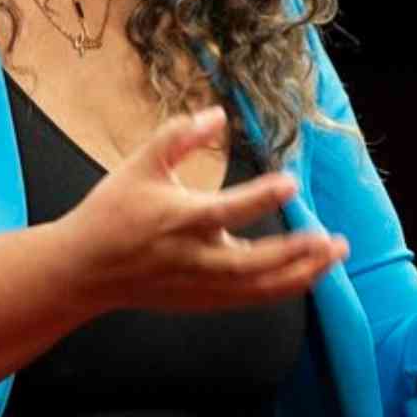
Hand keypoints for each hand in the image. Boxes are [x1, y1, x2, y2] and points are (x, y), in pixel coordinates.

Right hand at [63, 105, 348, 316]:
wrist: (83, 271)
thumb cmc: (112, 213)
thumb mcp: (140, 164)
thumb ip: (178, 136)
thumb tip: (218, 115)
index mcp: (178, 220)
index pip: (227, 210)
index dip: (261, 197)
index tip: (290, 184)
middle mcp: (193, 258)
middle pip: (255, 264)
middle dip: (298, 255)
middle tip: (334, 240)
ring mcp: (199, 285)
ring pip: (258, 288)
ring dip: (300, 276)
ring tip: (331, 257)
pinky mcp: (200, 300)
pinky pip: (248, 299)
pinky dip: (280, 289)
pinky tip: (304, 275)